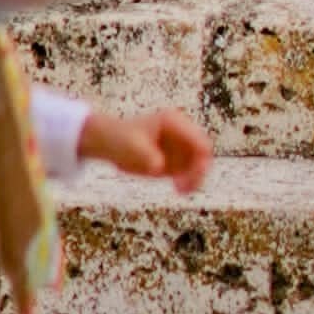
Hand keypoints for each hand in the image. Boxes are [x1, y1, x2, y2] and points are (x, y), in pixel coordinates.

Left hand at [79, 103, 211, 195]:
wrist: (110, 142)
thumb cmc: (119, 139)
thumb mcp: (131, 146)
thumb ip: (146, 155)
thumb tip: (159, 166)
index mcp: (174, 123)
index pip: (199, 141)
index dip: (201, 159)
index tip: (192, 174)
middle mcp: (181, 134)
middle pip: (203, 154)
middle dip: (198, 170)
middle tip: (185, 186)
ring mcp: (179, 148)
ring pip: (198, 165)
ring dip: (194, 178)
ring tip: (181, 190)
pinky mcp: (174, 161)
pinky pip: (189, 173)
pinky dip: (188, 182)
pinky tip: (179, 190)